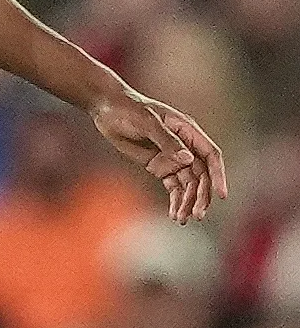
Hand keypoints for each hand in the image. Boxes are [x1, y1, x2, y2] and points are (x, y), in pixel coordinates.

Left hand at [91, 87, 226, 223]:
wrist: (105, 108)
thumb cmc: (128, 109)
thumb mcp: (147, 122)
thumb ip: (167, 140)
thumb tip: (189, 159)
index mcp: (186, 130)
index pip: (210, 155)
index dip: (218, 175)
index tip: (222, 196)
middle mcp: (184, 145)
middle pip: (201, 174)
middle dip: (201, 195)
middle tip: (197, 214)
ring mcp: (172, 157)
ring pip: (188, 184)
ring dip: (188, 202)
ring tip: (181, 218)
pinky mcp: (159, 166)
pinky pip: (173, 186)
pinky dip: (176, 200)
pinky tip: (174, 214)